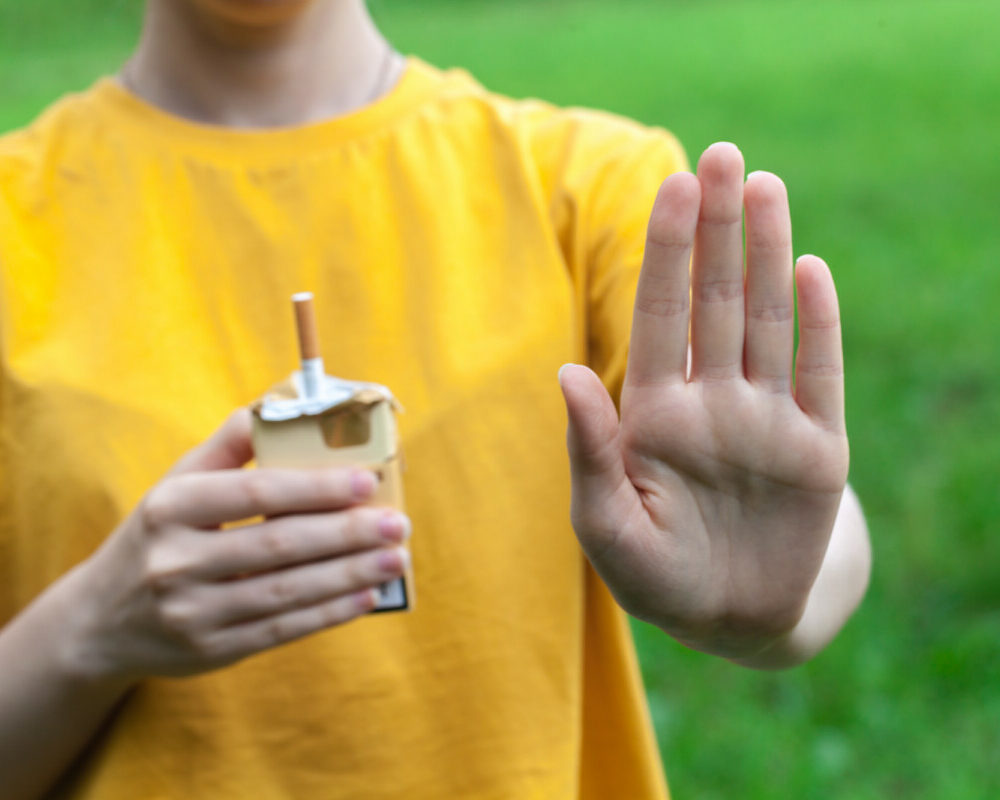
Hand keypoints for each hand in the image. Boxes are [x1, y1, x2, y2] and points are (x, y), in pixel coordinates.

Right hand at [65, 410, 409, 682]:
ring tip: (394, 558)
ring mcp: (192, 612)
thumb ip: (228, 446)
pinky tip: (366, 596)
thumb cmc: (159, 535)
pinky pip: (281, 630)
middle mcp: (176, 561)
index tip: (367, 480)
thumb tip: (281, 406)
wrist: (101, 620)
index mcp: (171, 507)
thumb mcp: (176, 483)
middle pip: (277, 545)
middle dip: (346, 534)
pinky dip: (328, 614)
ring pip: (286, 592)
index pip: (254, 493)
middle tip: (397, 524)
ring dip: (349, 575)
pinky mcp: (211, 651)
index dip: (315, 487)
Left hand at [558, 142, 847, 660]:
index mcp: (653, 413)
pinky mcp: (816, 448)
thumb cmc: (655, 574)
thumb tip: (566, 372)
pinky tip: (809, 270)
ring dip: (766, 255)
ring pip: (765, 320)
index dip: (666, 253)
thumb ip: (588, 449)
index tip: (674, 187)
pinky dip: (818, 325)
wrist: (730, 618)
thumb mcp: (605, 523)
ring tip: (765, 187)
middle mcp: (710, 401)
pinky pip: (820, 374)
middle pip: (713, 300)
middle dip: (717, 230)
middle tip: (723, 157)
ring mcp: (764, 419)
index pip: (660, 317)